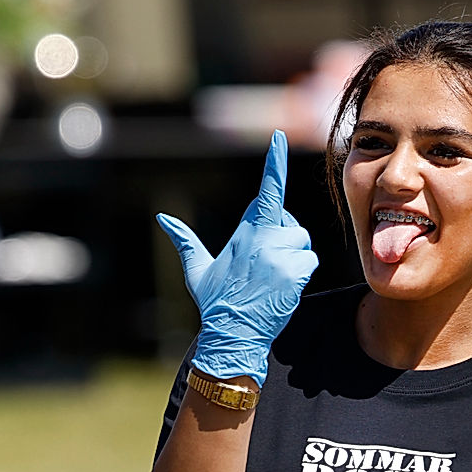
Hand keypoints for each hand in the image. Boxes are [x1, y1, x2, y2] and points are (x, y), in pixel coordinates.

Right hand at [156, 130, 318, 385]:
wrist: (232, 333)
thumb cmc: (215, 303)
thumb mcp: (197, 270)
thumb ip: (185, 240)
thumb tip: (162, 219)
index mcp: (245, 232)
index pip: (265, 191)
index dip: (274, 164)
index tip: (280, 138)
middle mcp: (262, 238)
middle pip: (290, 224)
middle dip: (284, 241)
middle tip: (266, 268)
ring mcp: (279, 254)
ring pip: (302, 243)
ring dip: (294, 260)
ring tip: (274, 280)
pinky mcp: (293, 271)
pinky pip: (309, 261)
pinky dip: (301, 274)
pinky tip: (284, 288)